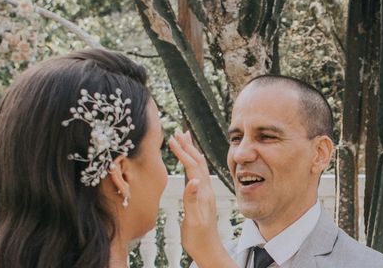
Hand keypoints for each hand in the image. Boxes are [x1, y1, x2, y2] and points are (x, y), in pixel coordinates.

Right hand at [169, 130, 237, 267]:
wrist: (209, 250)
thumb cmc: (199, 238)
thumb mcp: (193, 220)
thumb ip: (192, 199)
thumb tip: (193, 180)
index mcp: (203, 192)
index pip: (192, 166)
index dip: (182, 152)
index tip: (173, 139)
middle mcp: (206, 189)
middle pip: (197, 161)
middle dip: (188, 145)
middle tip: (178, 131)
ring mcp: (205, 191)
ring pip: (199, 165)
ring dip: (191, 150)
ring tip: (185, 138)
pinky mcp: (203, 195)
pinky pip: (198, 172)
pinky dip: (193, 161)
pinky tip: (189, 160)